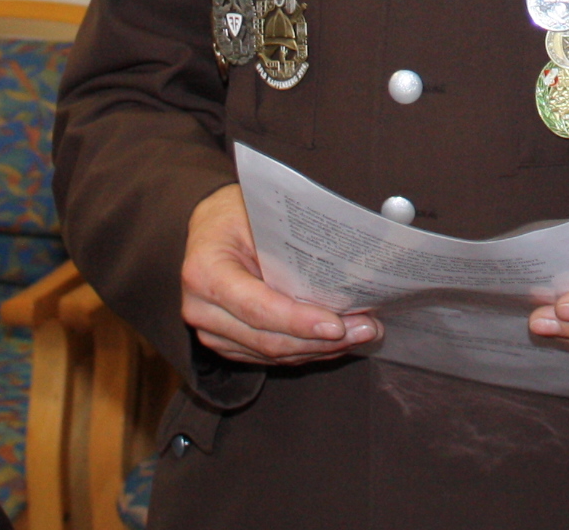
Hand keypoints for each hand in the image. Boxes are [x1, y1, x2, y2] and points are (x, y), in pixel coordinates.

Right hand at [181, 183, 380, 365]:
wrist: (210, 227)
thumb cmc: (238, 213)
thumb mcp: (261, 216)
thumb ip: (292, 247)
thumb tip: (346, 272)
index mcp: (205, 272)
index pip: (257, 307)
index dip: (299, 321)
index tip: (338, 325)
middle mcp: (201, 309)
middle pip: (268, 339)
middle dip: (322, 339)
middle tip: (366, 329)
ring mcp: (212, 331)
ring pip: (273, 353)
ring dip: (321, 348)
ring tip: (362, 333)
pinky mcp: (226, 343)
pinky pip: (270, 356)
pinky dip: (307, 350)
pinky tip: (337, 340)